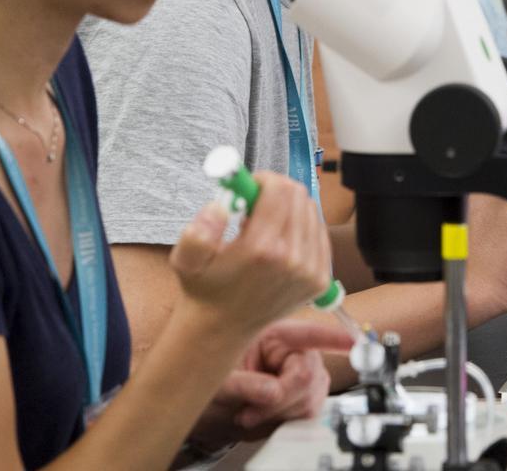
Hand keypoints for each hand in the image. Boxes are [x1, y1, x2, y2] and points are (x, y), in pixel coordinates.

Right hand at [170, 173, 330, 338]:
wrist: (224, 328)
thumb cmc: (206, 288)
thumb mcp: (186, 260)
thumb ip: (198, 232)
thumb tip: (220, 207)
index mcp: (260, 249)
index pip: (279, 190)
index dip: (264, 179)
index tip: (250, 187)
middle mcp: (292, 259)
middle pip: (298, 196)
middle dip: (278, 190)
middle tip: (257, 203)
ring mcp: (310, 271)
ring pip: (311, 211)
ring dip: (290, 208)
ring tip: (266, 225)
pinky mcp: (320, 279)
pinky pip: (320, 233)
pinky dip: (302, 227)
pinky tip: (281, 239)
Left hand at [188, 321, 352, 448]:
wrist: (208, 404)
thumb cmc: (211, 379)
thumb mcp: (218, 380)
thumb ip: (244, 384)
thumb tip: (272, 391)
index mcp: (273, 333)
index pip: (308, 332)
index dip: (333, 336)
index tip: (354, 341)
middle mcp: (292, 349)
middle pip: (309, 375)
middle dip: (281, 400)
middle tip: (250, 412)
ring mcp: (300, 372)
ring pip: (311, 398)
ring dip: (281, 414)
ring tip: (251, 413)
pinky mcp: (303, 394)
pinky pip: (309, 412)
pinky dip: (286, 421)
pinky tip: (264, 417)